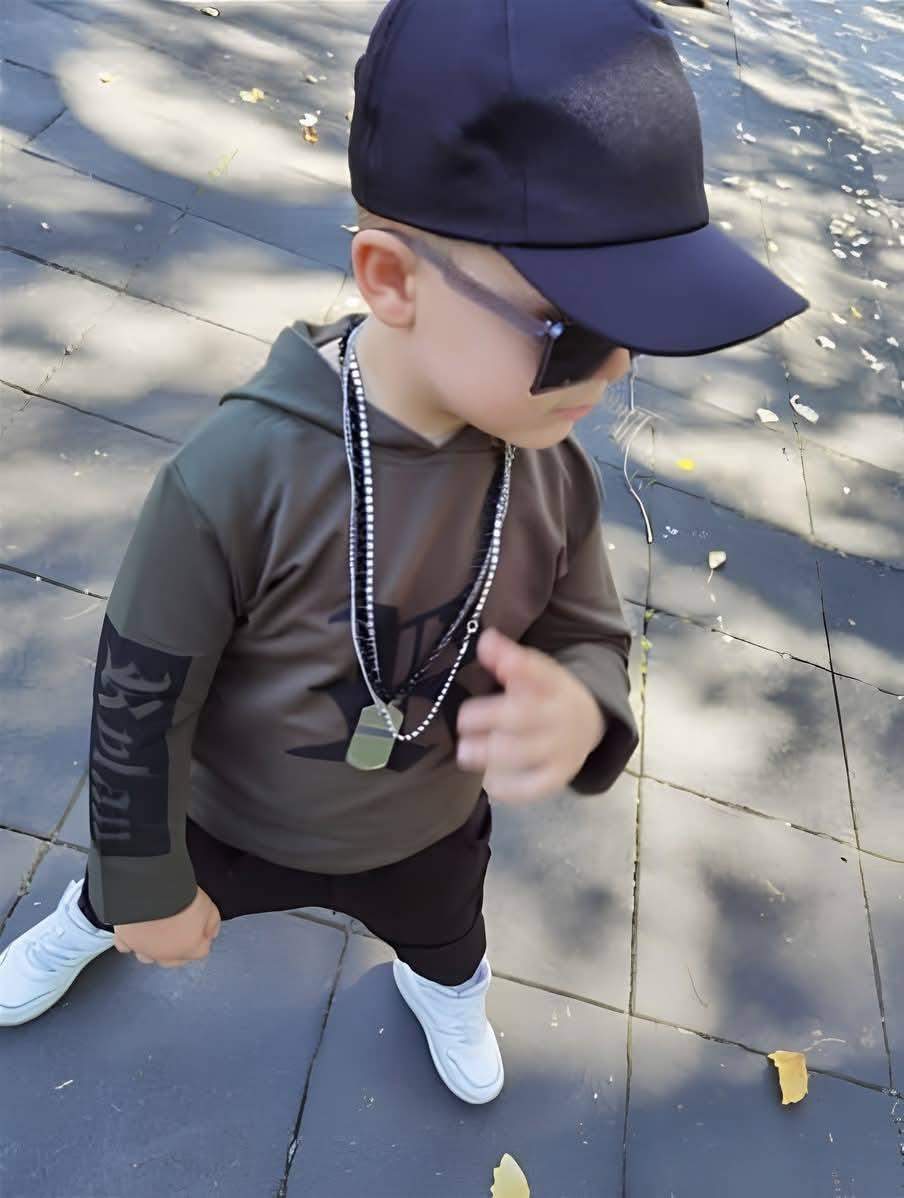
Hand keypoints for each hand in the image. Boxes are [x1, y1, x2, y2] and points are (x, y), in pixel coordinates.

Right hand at [113, 887, 220, 967]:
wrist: (151, 891)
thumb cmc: (181, 899)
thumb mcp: (208, 907)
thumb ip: (212, 924)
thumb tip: (210, 935)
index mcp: (189, 949)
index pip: (201, 950)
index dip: (202, 935)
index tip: (200, 924)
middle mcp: (165, 956)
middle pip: (174, 959)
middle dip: (178, 946)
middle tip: (178, 926)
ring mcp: (143, 949)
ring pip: (149, 956)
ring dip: (154, 947)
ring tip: (157, 929)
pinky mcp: (124, 940)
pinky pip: (126, 946)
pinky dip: (130, 941)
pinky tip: (135, 931)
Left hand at [456, 627, 606, 802]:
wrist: (589, 723)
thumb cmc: (546, 695)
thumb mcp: (535, 671)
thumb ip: (508, 657)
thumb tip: (485, 639)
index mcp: (553, 683)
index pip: (537, 670)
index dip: (516, 664)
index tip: (492, 653)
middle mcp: (558, 715)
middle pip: (523, 716)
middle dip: (488, 717)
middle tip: (462, 721)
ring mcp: (560, 748)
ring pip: (523, 752)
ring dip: (490, 753)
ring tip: (465, 752)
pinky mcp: (557, 776)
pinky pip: (533, 787)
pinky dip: (510, 788)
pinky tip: (489, 782)